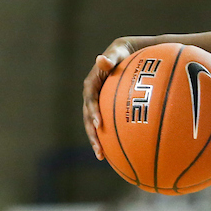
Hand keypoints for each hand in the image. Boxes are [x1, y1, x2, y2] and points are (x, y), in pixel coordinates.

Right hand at [82, 37, 144, 159]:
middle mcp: (90, 95)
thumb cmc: (121, 54)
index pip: (90, 99)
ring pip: (92, 124)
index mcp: (91, 84)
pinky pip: (102, 124)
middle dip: (92, 134)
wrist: (122, 55)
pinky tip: (113, 151)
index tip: (98, 123)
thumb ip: (110, 58)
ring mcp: (96, 103)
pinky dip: (106, 136)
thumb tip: (101, 58)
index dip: (92, 111)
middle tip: (99, 149)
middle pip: (88, 117)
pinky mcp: (102, 108)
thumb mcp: (116, 53)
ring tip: (101, 156)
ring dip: (96, 140)